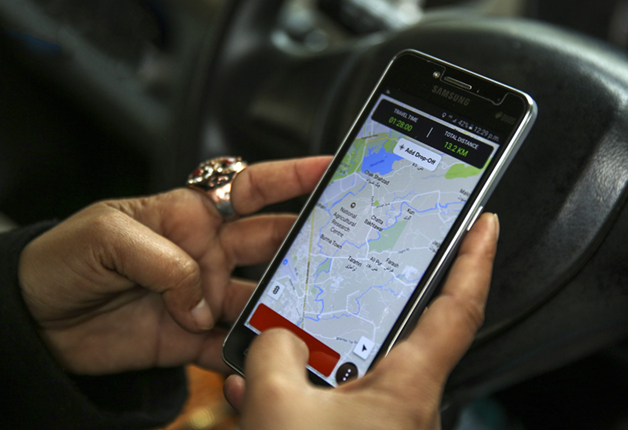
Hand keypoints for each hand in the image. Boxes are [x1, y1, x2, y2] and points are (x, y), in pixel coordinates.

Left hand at [18, 156, 331, 374]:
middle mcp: (206, 252)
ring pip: (259, 298)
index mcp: (190, 214)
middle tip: (337, 252)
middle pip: (269, 243)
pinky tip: (264, 355)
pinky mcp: (192, 337)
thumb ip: (164, 259)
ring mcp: (203, 296)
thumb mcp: (107, 236)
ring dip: (283, 306)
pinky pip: (232, 344)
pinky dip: (250, 352)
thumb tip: (202, 299)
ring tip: (305, 314)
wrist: (36, 320)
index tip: (329, 170)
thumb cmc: (65, 258)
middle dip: (304, 244)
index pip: (251, 189)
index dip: (292, 176)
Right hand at [224, 213, 498, 429]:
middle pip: (390, 334)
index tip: (484, 224)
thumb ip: (273, 354)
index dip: (476, 261)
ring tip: (271, 333)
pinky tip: (252, 390)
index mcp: (408, 388)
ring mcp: (377, 425)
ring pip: (346, 372)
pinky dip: (295, 392)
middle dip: (356, 305)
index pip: (459, 310)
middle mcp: (403, 405)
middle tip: (340, 271)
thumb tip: (276, 337)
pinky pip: (327, 404)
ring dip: (309, 353)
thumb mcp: (278, 408)